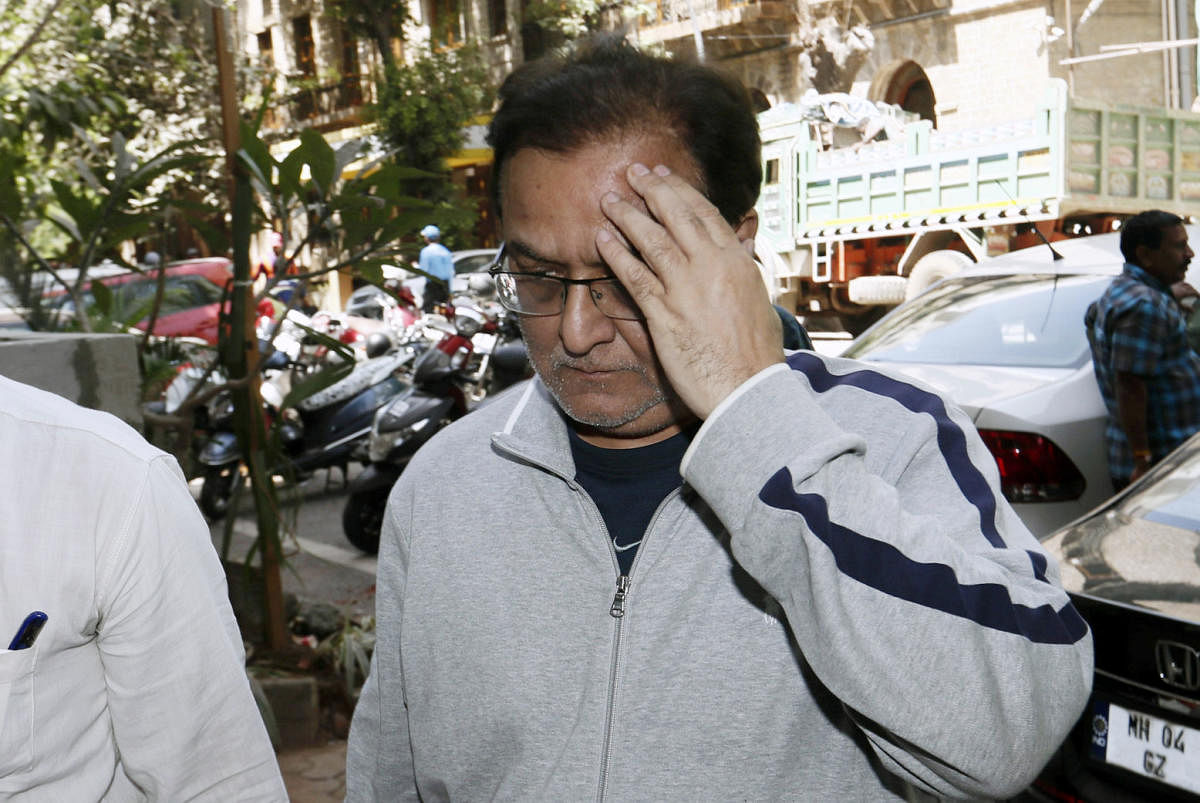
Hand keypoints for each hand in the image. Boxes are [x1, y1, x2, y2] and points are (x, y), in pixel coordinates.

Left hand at [597, 162, 783, 418]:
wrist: (747, 389)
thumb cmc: (757, 355)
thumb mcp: (760, 301)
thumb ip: (746, 270)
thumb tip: (743, 248)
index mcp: (737, 262)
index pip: (705, 214)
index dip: (681, 192)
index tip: (664, 177)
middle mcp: (711, 267)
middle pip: (676, 216)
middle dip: (652, 190)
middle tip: (633, 172)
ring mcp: (686, 288)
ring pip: (652, 240)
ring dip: (628, 215)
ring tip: (610, 199)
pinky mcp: (664, 313)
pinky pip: (635, 275)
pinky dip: (617, 254)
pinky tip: (603, 239)